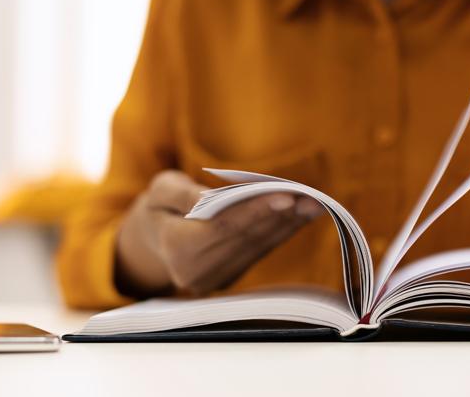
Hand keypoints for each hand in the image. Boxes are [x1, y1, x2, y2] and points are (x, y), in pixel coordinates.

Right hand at [115, 170, 321, 295]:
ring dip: (289, 226)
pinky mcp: (230, 277)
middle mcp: (197, 272)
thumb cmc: (159, 207)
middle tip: (311, 197)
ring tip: (314, 205)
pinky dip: (281, 232)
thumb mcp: (159, 191)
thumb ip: (181, 193)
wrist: (155, 239)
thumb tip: (209, 198)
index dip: (256, 211)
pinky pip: (259, 251)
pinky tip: (301, 216)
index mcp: (177, 248)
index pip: (223, 227)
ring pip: (258, 246)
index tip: (286, 196)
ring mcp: (216, 279)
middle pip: (246, 238)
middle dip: (280, 216)